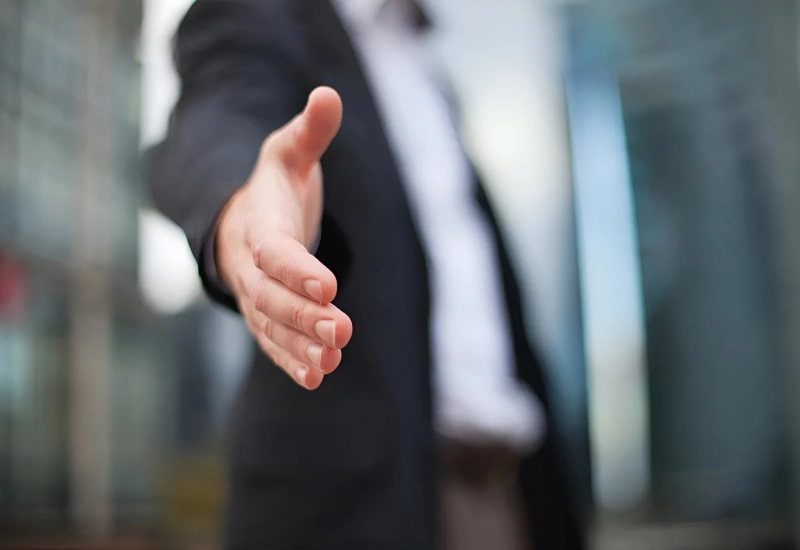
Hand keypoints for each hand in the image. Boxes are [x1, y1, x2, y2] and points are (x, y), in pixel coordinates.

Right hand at [216, 87, 351, 389]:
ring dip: (299, 345)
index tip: (328, 286)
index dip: (297, 268)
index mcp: (259, 224)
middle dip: (304, 315)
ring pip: (271, 325)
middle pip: (271, 296)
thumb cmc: (274, 185)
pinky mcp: (263, 315)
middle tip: (340, 331)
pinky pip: (272, 341)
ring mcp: (254, 295)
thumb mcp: (289, 152)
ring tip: (330, 362)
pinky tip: (315, 376)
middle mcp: (251, 265)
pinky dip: (291, 359)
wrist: (241, 219)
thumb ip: (310, 131)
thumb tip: (328, 94)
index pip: (274, 250)